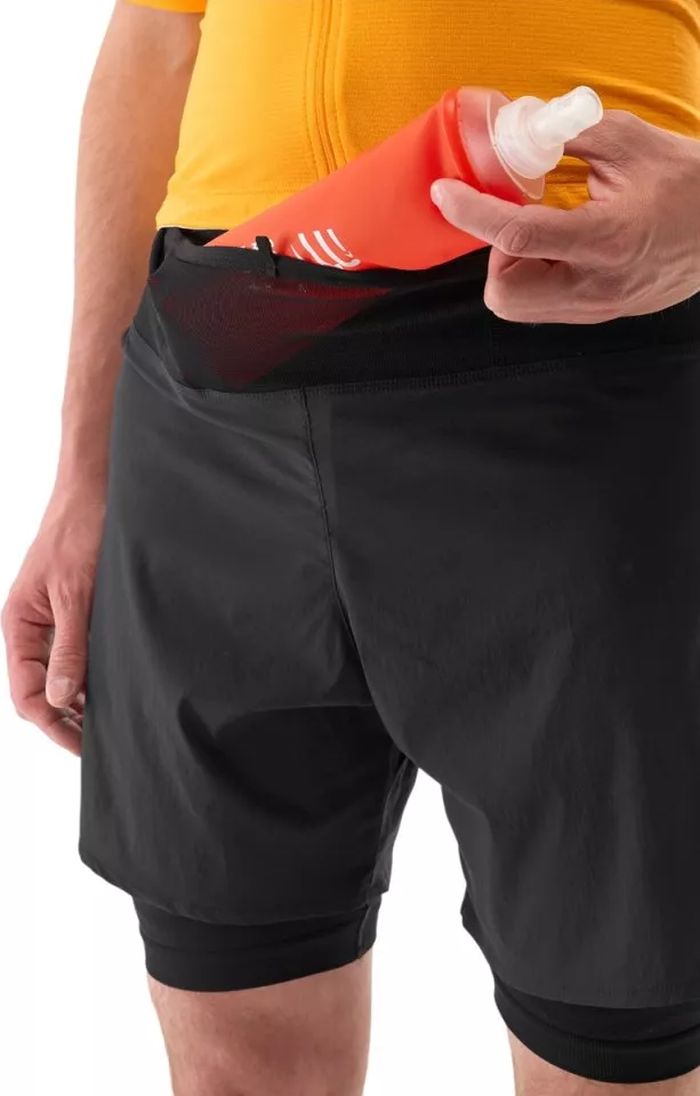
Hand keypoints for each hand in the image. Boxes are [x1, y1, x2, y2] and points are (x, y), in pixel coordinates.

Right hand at [2, 490, 104, 754]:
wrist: (98, 486)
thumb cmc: (81, 528)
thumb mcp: (76, 592)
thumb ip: (69, 646)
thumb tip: (59, 698)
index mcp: (19, 624)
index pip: (26, 694)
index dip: (52, 724)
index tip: (85, 745)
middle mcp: (32, 627)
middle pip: (41, 691)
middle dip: (68, 719)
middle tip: (105, 741)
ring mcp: (54, 620)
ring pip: (62, 676)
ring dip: (82, 699)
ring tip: (116, 720)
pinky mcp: (78, 610)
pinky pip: (79, 654)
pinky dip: (94, 674)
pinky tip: (119, 685)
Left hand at [430, 110, 699, 323]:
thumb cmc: (687, 185)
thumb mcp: (630, 144)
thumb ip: (569, 137)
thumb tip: (519, 129)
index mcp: (604, 239)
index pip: (518, 236)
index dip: (473, 214)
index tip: (446, 194)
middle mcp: (595, 285)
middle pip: (503, 295)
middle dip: (497, 258)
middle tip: (520, 223)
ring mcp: (596, 308)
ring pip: (518, 306)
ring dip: (515, 269)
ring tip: (545, 235)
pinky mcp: (598, 316)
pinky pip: (543, 306)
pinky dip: (536, 277)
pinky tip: (560, 250)